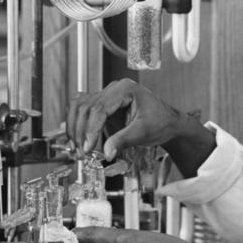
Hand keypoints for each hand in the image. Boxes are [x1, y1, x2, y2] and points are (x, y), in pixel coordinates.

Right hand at [66, 79, 183, 160]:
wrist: (167, 123)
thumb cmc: (160, 123)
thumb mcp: (143, 133)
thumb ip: (123, 141)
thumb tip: (107, 153)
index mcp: (125, 90)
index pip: (99, 108)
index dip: (90, 129)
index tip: (87, 148)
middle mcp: (113, 89)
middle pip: (85, 107)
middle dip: (80, 131)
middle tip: (81, 152)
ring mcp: (106, 96)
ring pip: (79, 107)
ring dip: (75, 128)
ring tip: (77, 148)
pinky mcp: (103, 105)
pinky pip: (82, 110)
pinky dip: (77, 124)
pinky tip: (77, 139)